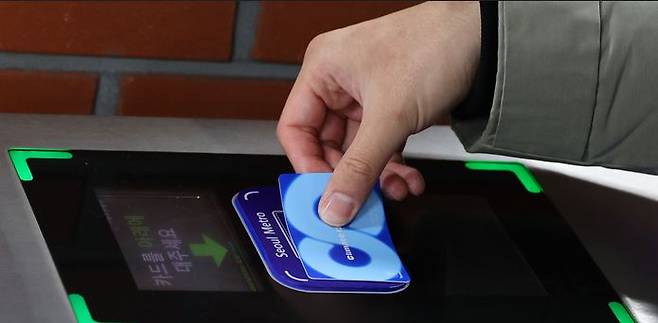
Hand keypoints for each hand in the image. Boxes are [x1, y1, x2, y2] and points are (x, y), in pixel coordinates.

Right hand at [277, 2, 480, 225]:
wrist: (484, 38)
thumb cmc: (434, 46)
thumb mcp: (390, 116)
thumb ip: (360, 168)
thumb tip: (335, 205)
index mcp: (323, 69)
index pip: (296, 129)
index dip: (307, 165)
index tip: (324, 195)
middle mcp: (339, 82)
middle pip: (327, 145)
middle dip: (349, 176)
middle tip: (360, 201)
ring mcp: (366, 95)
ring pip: (358, 150)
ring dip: (376, 175)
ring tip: (394, 190)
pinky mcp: (391, 106)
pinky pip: (381, 145)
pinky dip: (393, 165)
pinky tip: (409, 178)